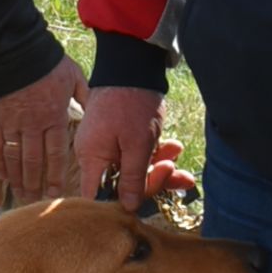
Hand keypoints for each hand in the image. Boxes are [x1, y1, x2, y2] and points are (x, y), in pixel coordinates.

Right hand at [0, 55, 89, 202]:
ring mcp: (12, 124)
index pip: (56, 154)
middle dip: (36, 185)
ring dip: (19, 180)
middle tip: (37, 203)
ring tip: (21, 197)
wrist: (11, 50)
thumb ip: (84, 95)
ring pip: (16, 158)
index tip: (56, 195)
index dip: (55, 176)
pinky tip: (3, 178)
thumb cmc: (45, 62)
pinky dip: (0, 164)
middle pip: (34, 162)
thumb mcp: (72, 75)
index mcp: (53, 117)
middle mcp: (32, 125)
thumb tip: (95, 107)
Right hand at [77, 84, 169, 209]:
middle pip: (122, 184)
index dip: (116, 207)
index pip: (96, 196)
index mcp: (92, 158)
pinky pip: (138, 155)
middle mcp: (96, 155)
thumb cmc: (132, 104)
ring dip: (160, 167)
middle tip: (177, 174)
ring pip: (135, 169)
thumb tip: (127, 208)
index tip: (141, 206)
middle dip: (153, 181)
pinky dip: (156, 154)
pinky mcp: (122, 137)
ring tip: (180, 157)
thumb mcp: (137, 145)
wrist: (133, 64)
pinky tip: (174, 147)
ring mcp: (109, 145)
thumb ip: (132, 179)